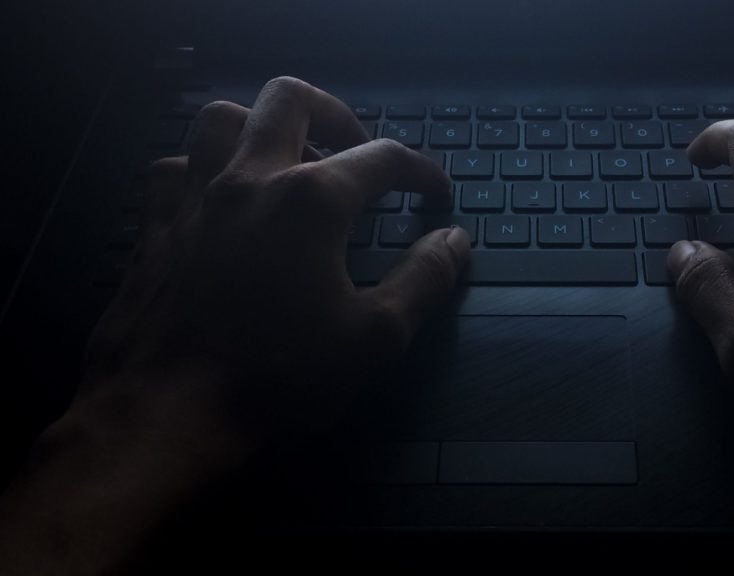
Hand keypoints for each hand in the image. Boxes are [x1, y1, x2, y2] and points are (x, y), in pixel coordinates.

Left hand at [80, 76, 470, 453]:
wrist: (166, 419)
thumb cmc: (278, 381)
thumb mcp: (375, 338)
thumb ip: (424, 280)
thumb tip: (455, 241)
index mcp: (310, 200)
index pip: (382, 159)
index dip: (420, 172)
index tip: (436, 194)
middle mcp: (248, 179)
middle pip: (291, 100)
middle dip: (336, 114)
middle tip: (357, 150)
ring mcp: (192, 199)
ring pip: (222, 119)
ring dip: (262, 126)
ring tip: (287, 159)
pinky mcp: (153, 228)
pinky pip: (173, 168)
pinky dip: (203, 168)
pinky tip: (219, 199)